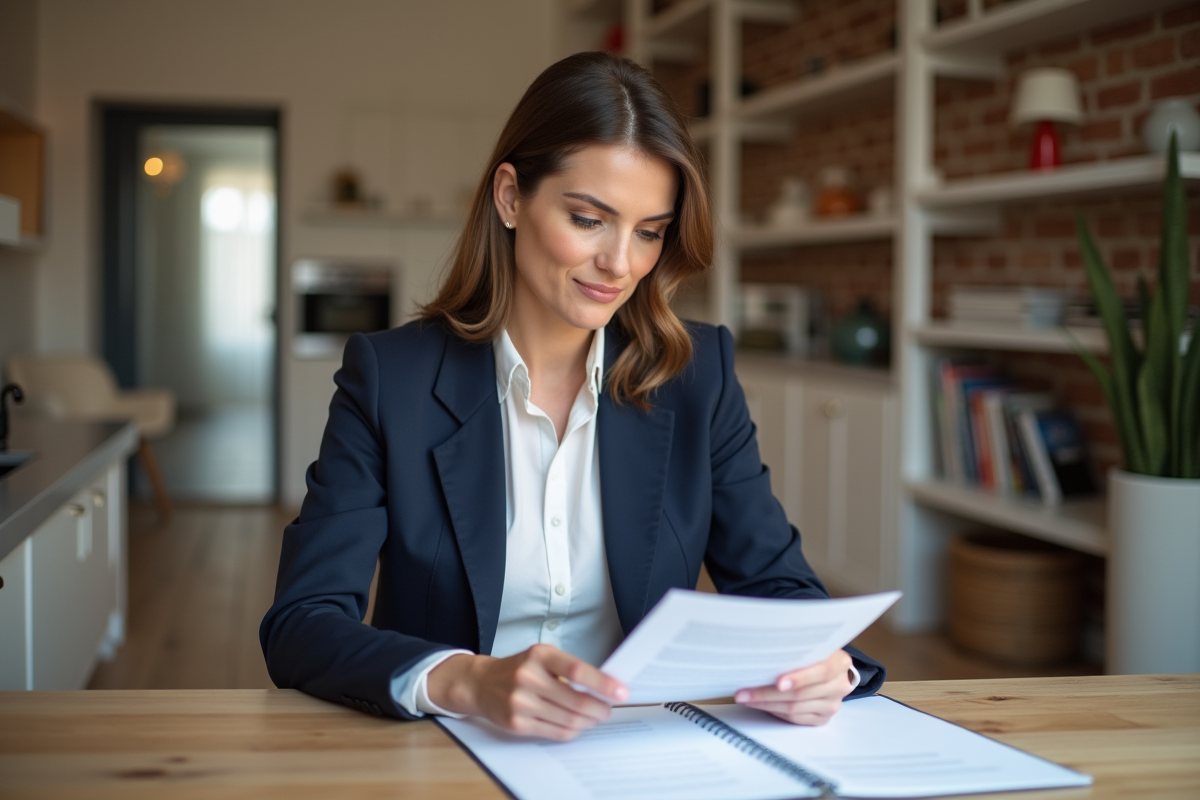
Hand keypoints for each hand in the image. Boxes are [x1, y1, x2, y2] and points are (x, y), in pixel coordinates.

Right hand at [426, 644, 628, 740]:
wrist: (481, 683)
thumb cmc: (519, 668)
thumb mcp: (543, 656)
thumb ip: (569, 669)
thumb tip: (605, 686)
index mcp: (539, 655)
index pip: (576, 670)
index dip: (602, 683)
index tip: (621, 691)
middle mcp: (528, 677)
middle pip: (575, 700)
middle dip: (599, 708)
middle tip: (608, 709)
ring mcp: (520, 702)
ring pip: (568, 720)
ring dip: (588, 721)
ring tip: (595, 717)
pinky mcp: (516, 723)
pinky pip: (554, 732)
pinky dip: (572, 731)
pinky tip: (577, 725)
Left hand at [734, 649, 853, 725]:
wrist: (831, 669)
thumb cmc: (814, 653)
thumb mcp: (811, 645)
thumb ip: (797, 649)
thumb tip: (762, 650)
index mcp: (840, 663)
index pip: (821, 672)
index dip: (799, 678)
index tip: (778, 682)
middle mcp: (839, 685)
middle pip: (801, 694)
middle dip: (768, 693)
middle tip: (744, 692)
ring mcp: (832, 704)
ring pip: (794, 709)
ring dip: (766, 704)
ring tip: (746, 698)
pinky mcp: (823, 718)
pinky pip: (796, 719)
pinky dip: (775, 712)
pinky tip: (761, 705)